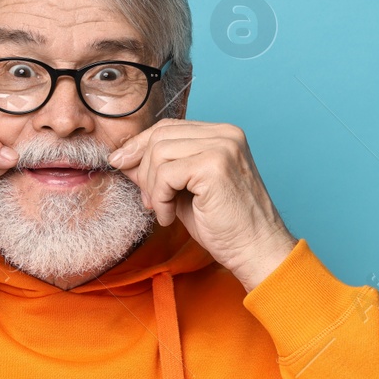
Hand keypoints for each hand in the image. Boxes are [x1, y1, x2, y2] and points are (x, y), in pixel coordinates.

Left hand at [107, 119, 295, 291]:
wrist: (256, 250)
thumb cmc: (224, 225)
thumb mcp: (184, 190)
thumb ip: (158, 170)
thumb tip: (123, 158)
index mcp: (222, 134)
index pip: (168, 127)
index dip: (140, 146)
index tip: (121, 164)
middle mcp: (225, 134)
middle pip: (160, 136)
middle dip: (142, 169)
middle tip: (148, 201)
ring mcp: (222, 147)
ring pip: (159, 152)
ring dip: (152, 187)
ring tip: (163, 211)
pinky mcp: (215, 166)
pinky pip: (166, 173)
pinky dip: (159, 198)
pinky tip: (170, 216)